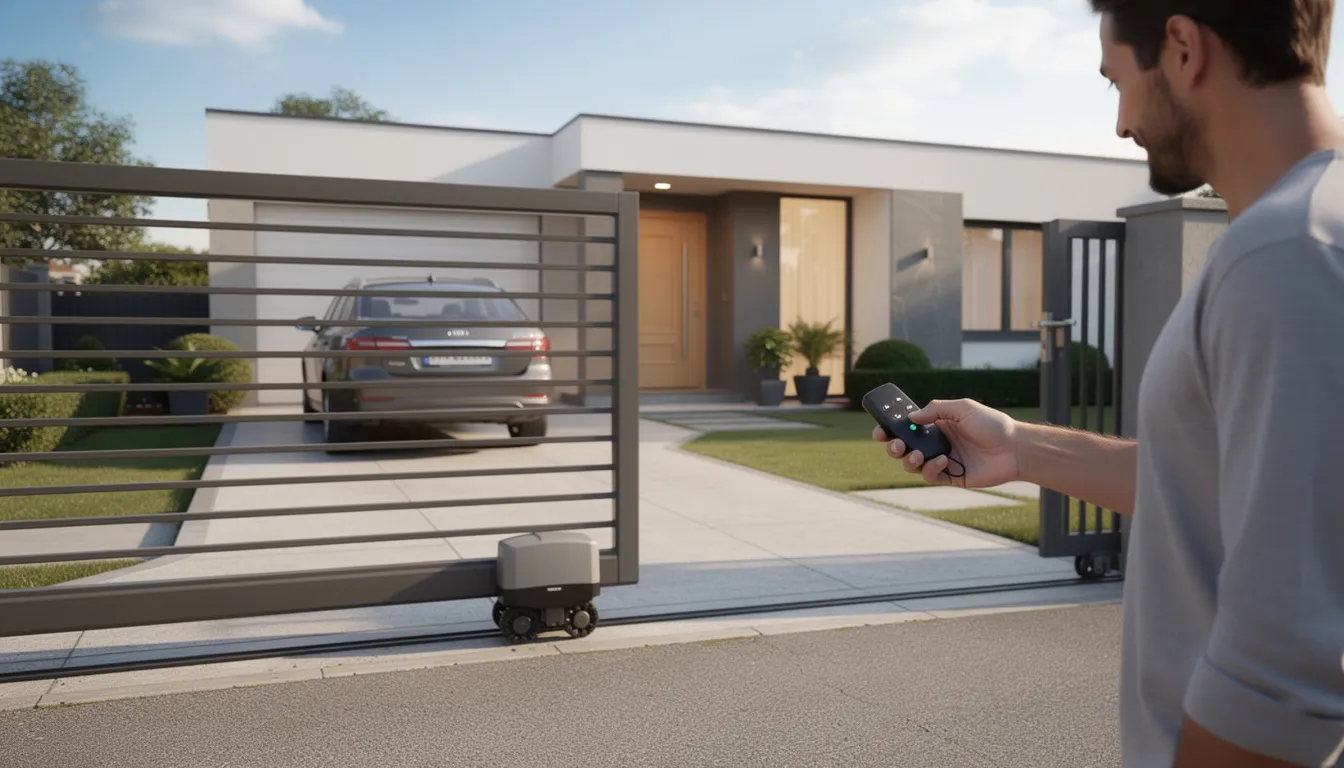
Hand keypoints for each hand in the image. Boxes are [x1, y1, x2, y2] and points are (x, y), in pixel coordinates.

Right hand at [871, 398, 1021, 488]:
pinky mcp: (952, 476)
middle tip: (896, 444)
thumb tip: (911, 417)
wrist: (1015, 448)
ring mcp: (943, 460)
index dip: (890, 429)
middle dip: (893, 446)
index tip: (879, 429)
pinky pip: (931, 476)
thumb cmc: (992, 424)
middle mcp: (937, 443)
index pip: (907, 427)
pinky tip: (943, 460)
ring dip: (909, 460)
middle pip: (904, 447)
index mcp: (937, 425)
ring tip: (918, 454)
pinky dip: (931, 469)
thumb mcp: (962, 408)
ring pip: (913, 464)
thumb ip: (935, 409)